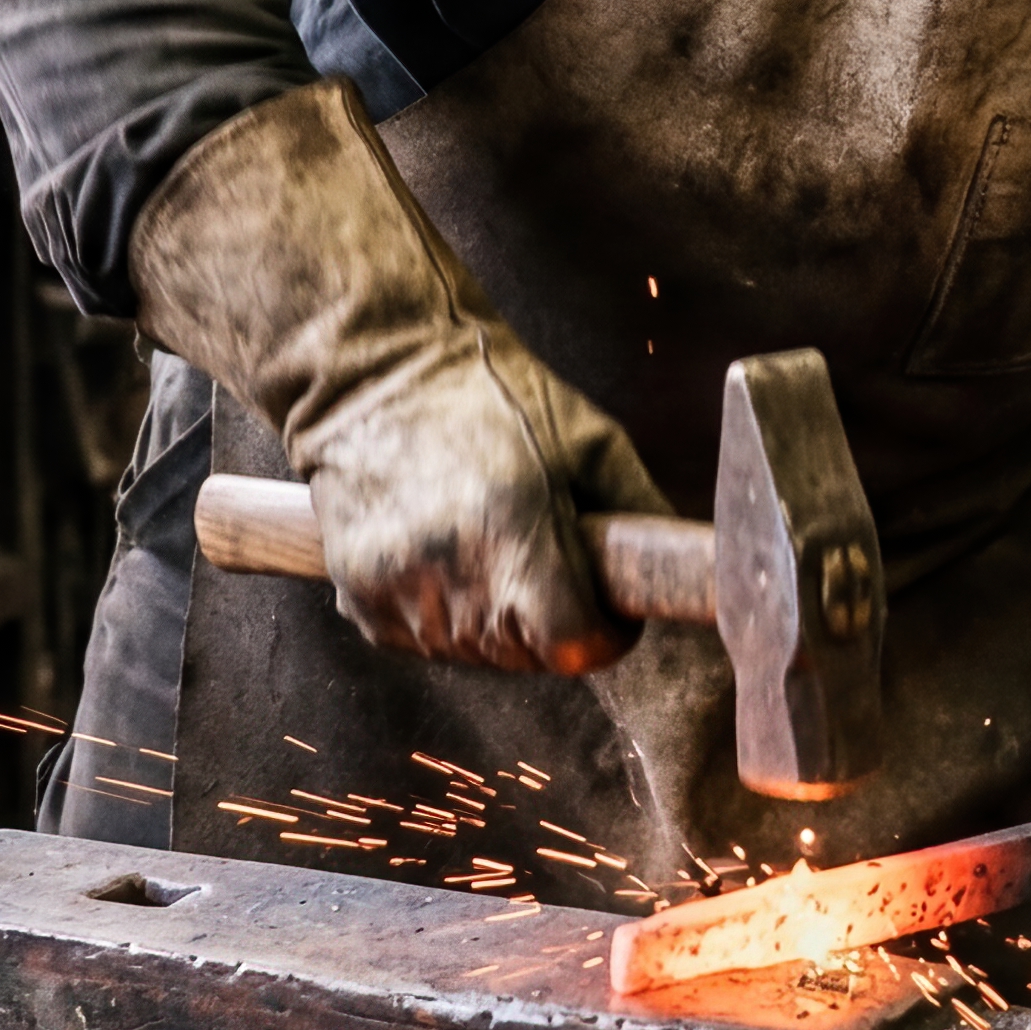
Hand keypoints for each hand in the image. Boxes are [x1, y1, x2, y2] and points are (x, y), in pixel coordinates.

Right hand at [132, 78, 669, 675]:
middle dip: (553, 623)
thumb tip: (669, 573)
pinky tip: (444, 554)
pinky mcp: (361, 599)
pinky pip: (426, 643)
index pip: (575, 646)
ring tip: (488, 546)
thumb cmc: (490, 394)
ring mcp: (399, 589)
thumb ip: (637, 512)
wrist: (374, 371)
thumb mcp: (588, 437)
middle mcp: (451, 569)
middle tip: (546, 560)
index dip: (603, 633)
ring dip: (496, 621)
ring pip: (476, 656)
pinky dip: (445, 615)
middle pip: (528, 657)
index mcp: (514, 528)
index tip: (605, 606)